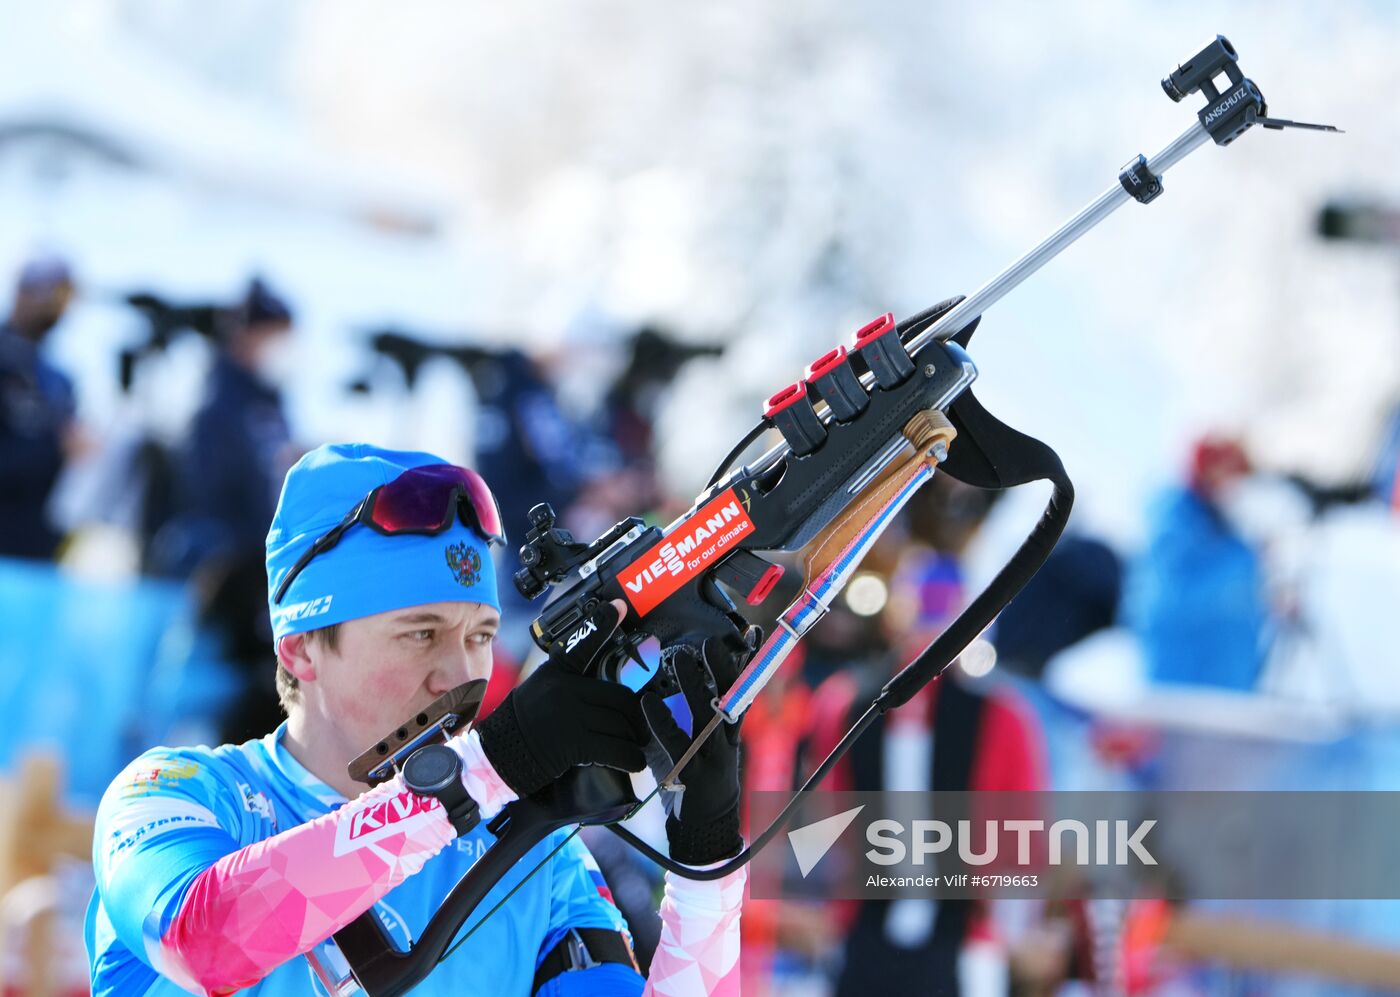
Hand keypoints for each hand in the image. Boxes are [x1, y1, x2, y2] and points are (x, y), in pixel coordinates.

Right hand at [477, 600, 649, 797]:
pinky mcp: (575, 743)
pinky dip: (631, 757)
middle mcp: (565, 690)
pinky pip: (617, 748)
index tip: (618, 606)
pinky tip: (633, 760)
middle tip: (640, 725)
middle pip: (621, 697)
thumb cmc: (523, 724)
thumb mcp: (542, 689)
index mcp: (557, 673)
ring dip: (635, 739)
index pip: (583, 643)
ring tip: (636, 744)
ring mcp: (571, 716)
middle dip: (636, 716)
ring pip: (623, 724)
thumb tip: (607, 685)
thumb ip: (570, 682)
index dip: (602, 623)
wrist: (498, 755)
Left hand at [641, 632, 750, 864]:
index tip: (753, 632)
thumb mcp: (715, 738)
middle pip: (734, 697)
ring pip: (707, 715)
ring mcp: (713, 756)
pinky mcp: (692, 774)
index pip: (747, 688)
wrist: (709, 824)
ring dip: (694, 684)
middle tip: (709, 641)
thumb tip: (702, 671)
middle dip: (724, 667)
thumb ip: (711, 706)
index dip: (751, 660)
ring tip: (678, 658)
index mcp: (734, 728)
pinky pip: (677, 743)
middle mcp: (728, 739)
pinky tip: (648, 702)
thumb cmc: (705, 772)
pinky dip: (662, 721)